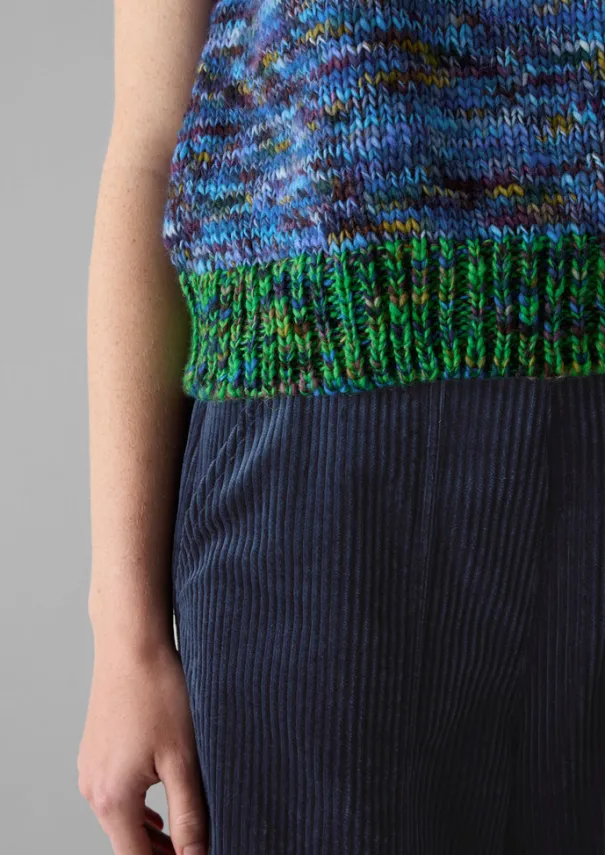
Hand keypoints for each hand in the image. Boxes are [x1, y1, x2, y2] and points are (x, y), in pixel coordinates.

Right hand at [77, 643, 207, 854]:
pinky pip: (114, 794)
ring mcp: (90, 768)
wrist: (131, 644)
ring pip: (119, 819)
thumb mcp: (183, 758)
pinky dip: (136, 809)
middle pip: (125, 843)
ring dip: (148, 835)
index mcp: (112, 798)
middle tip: (195, 852)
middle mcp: (93, 789)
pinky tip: (158, 808)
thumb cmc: (159, 693)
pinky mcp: (94, 751)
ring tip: (183, 839)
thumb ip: (189, 814)